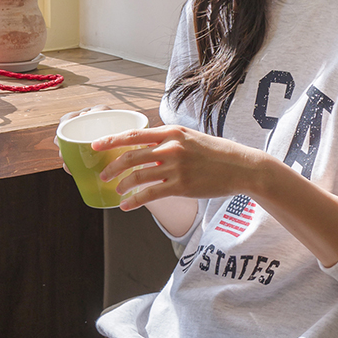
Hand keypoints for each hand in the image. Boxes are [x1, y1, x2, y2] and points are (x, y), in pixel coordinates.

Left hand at [99, 126, 257, 215]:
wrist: (241, 167)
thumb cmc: (216, 153)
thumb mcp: (191, 138)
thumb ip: (169, 141)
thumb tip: (148, 148)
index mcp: (172, 132)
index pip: (134, 134)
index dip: (112, 140)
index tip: (96, 145)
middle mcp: (171, 148)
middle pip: (131, 156)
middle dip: (112, 166)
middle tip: (103, 174)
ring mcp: (176, 168)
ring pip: (137, 176)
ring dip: (122, 184)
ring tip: (118, 190)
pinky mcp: (181, 186)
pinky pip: (150, 194)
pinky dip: (134, 201)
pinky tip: (126, 205)